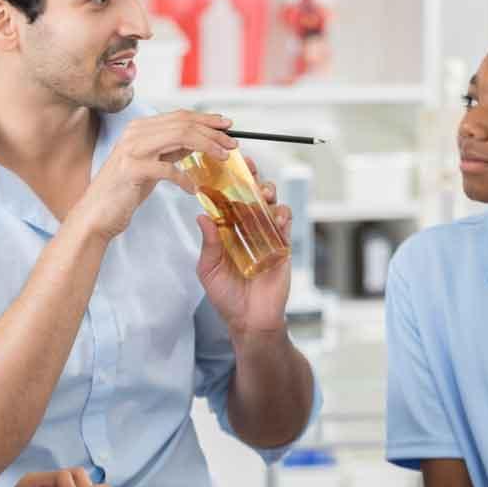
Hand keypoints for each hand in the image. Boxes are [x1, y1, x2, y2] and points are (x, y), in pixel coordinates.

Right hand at [74, 110, 235, 240]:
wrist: (96, 214)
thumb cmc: (124, 190)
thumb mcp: (152, 164)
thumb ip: (170, 150)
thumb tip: (197, 140)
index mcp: (141, 128)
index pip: (181, 116)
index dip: (207, 119)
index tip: (228, 127)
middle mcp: (135, 132)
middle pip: (184, 123)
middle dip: (213, 132)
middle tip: (232, 144)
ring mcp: (132, 149)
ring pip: (180, 137)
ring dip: (206, 147)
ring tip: (222, 158)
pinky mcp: (131, 169)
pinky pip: (168, 168)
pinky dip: (184, 179)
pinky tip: (192, 189)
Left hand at [196, 155, 292, 335]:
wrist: (250, 321)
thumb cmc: (226, 296)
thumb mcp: (209, 269)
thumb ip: (209, 243)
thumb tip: (202, 215)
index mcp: (227, 230)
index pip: (228, 200)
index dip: (227, 182)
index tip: (222, 165)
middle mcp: (247, 229)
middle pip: (251, 195)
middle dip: (250, 177)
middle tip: (247, 166)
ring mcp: (266, 235)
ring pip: (270, 204)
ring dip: (267, 192)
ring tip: (262, 192)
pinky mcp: (282, 245)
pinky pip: (285, 223)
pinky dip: (282, 214)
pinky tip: (275, 215)